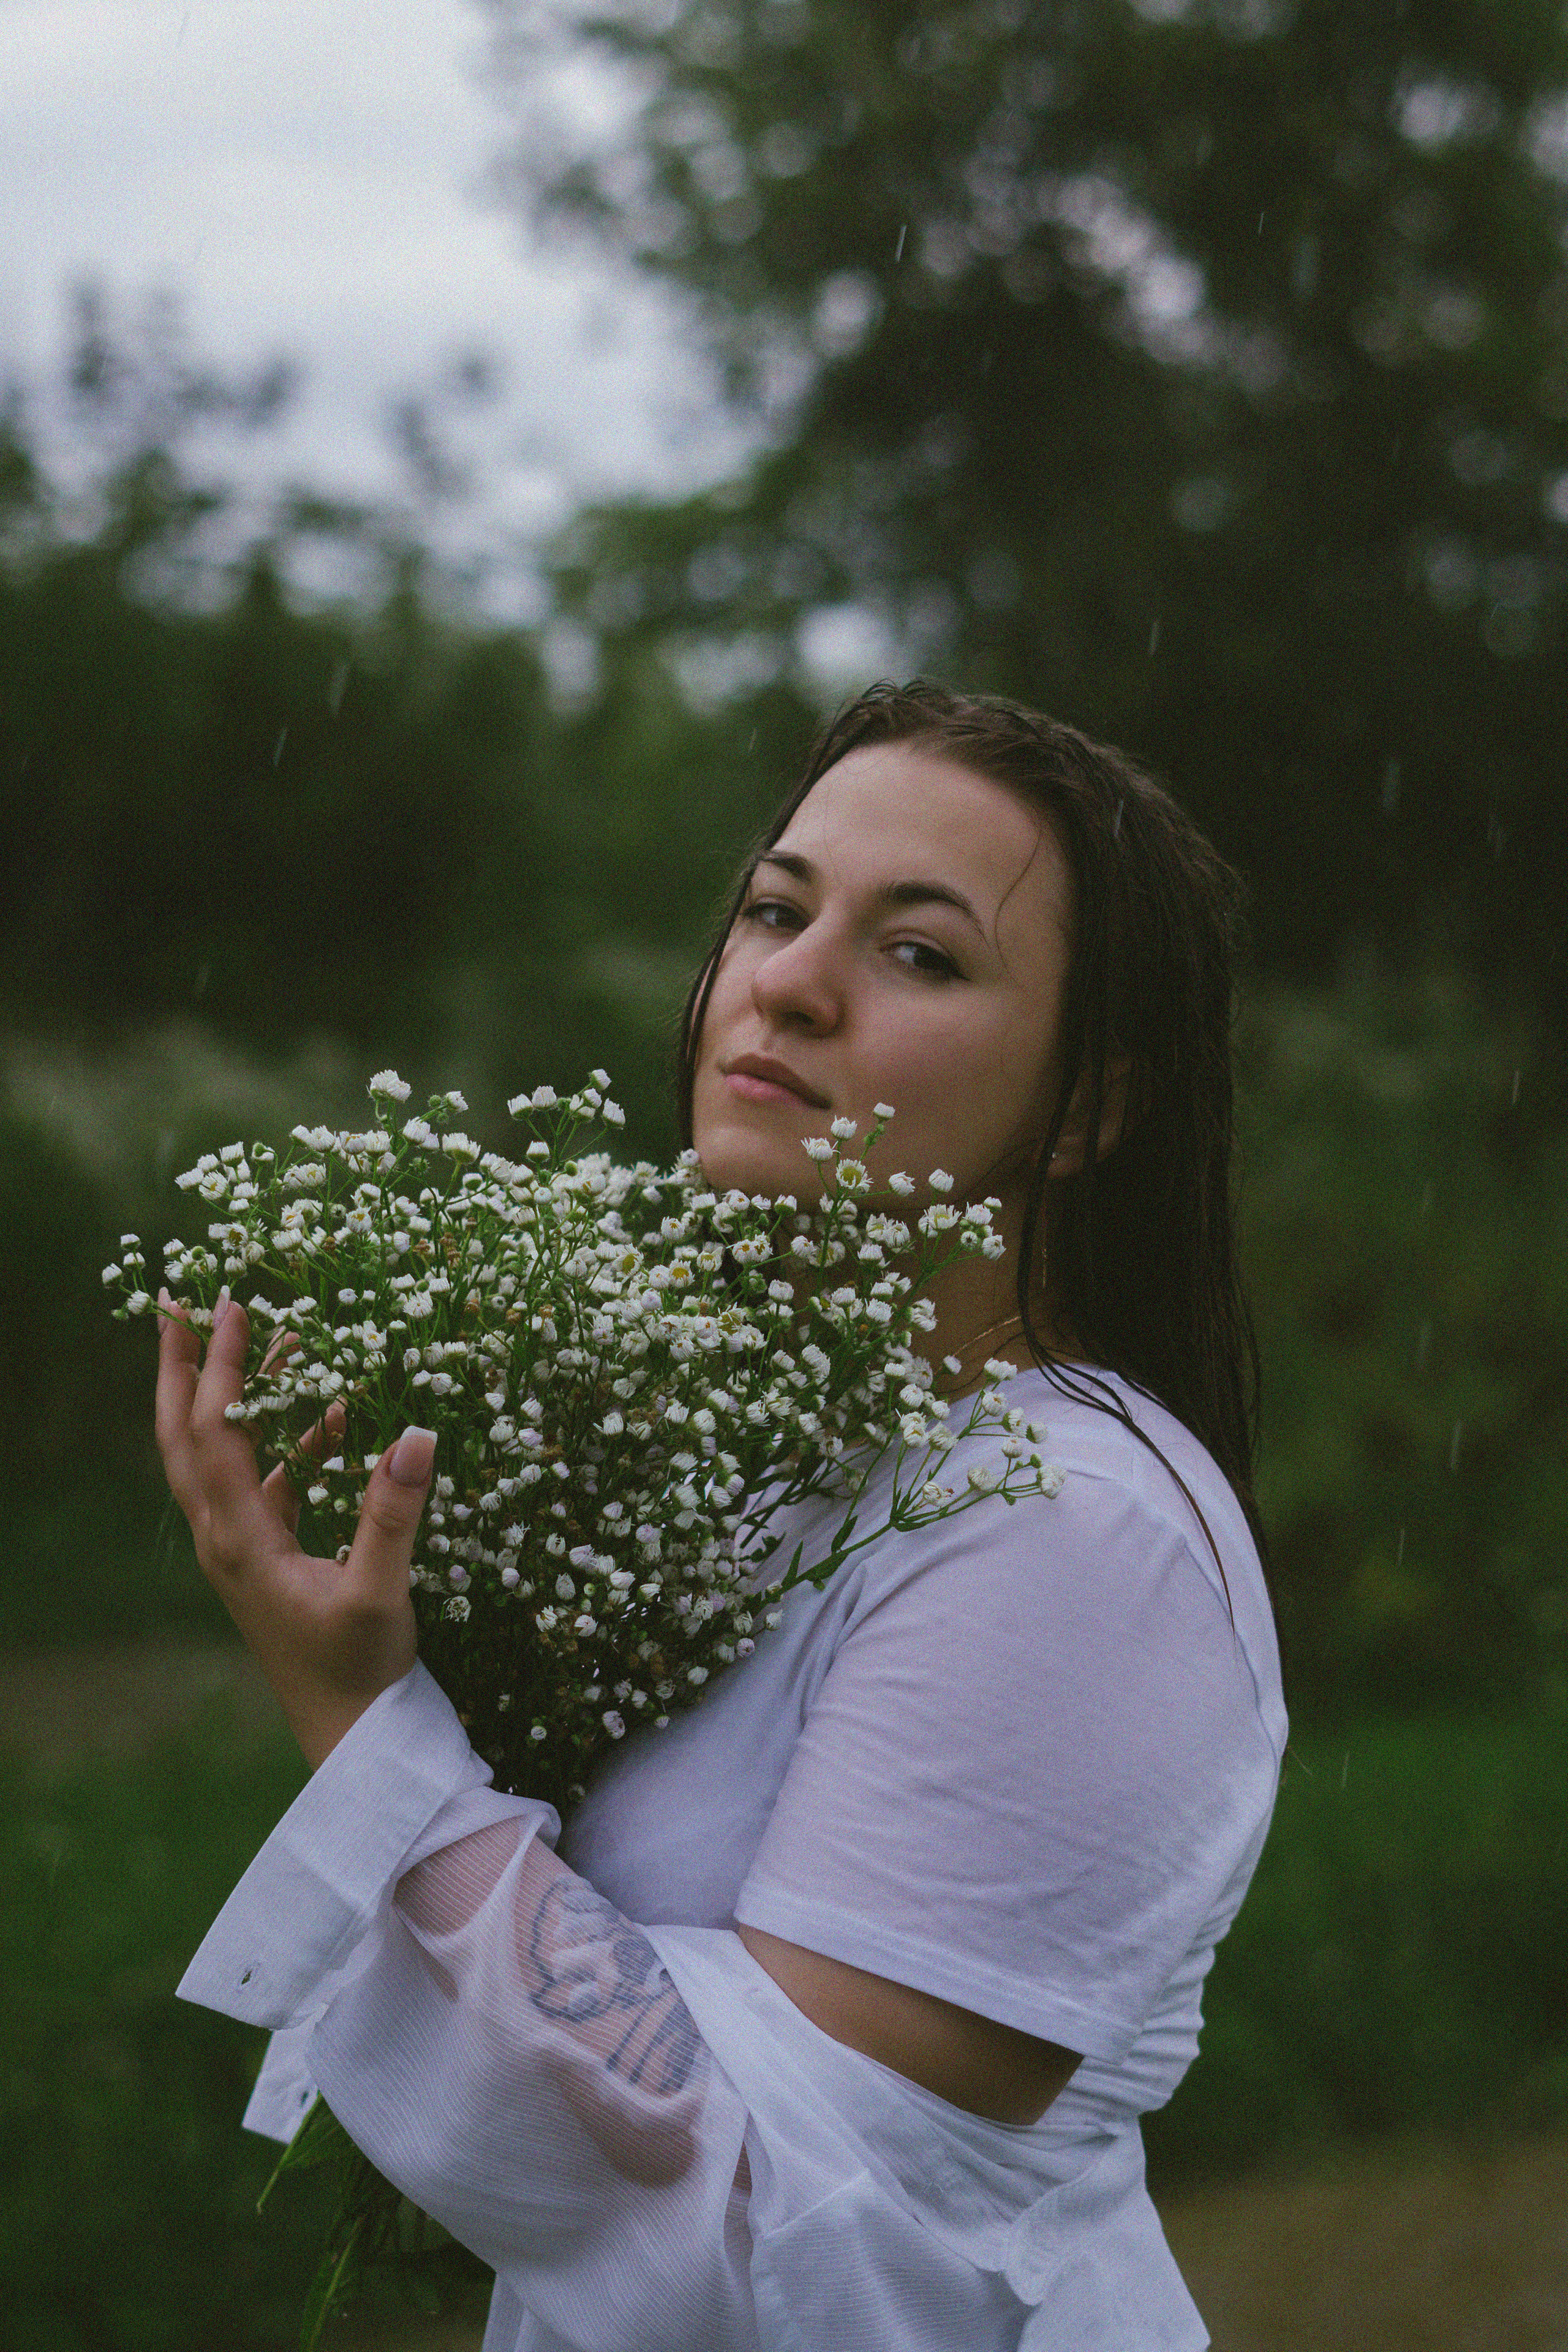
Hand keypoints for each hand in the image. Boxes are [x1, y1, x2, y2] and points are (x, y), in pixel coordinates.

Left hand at [155, 1288, 431, 1767]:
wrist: (349, 1737)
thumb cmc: (359, 1671)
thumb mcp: (381, 1592)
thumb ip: (394, 1514)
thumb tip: (417, 1431)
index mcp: (238, 1540)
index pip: (213, 1433)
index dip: (221, 1366)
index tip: (230, 1304)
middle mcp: (224, 1537)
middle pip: (182, 1436)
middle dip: (182, 1368)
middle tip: (182, 1305)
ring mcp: (241, 1548)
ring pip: (219, 1454)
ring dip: (239, 1396)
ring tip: (274, 1339)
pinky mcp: (266, 1558)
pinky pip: (263, 1479)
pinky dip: (286, 1439)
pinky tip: (333, 1415)